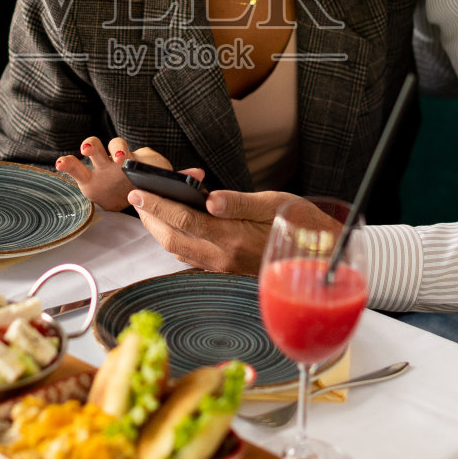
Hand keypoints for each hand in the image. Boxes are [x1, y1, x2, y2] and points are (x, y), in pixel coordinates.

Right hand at [55, 136, 176, 210]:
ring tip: (82, 150)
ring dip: (85, 149)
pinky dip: (66, 164)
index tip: (124, 158)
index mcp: (130, 158)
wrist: (129, 193)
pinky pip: (74, 169)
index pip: (124, 147)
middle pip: (106, 144)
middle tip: (106, 154)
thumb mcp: (159, 179)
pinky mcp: (86, 180)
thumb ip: (177, 176)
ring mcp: (98, 168)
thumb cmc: (145, 181)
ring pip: (89, 153)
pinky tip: (59, 164)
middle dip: (106, 148)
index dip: (123, 150)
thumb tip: (199, 174)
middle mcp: (112, 159)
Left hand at [128, 189, 339, 274]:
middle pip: (171, 238)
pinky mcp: (225, 268)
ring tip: (148, 206)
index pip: (184, 219)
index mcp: (233, 237)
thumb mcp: (274, 203)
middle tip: (137, 195)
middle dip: (150, 217)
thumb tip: (208, 198)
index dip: (158, 204)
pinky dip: (175, 238)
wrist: (320, 257)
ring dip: (159, 229)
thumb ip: (238, 202)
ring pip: (177, 249)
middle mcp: (223, 257)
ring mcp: (222, 266)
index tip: (138, 190)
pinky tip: (173, 224)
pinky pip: (190, 255)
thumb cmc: (301, 224)